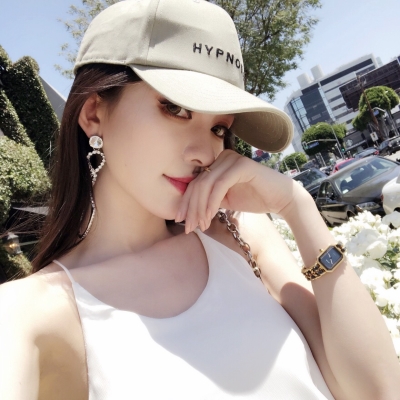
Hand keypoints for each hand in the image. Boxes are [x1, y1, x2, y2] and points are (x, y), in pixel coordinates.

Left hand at [175, 150, 305, 232]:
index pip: (195, 183)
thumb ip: (209, 199)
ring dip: (200, 208)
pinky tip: (209, 216)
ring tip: (200, 225)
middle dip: (191, 208)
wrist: (281, 199)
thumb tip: (187, 210)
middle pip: (198, 184)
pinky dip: (212, 202)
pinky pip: (220, 185)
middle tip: (188, 227)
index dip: (186, 202)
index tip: (181, 221)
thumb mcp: (225, 200)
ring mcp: (232, 159)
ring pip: (206, 185)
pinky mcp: (241, 165)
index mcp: (217, 163)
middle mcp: (222, 157)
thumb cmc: (254, 198)